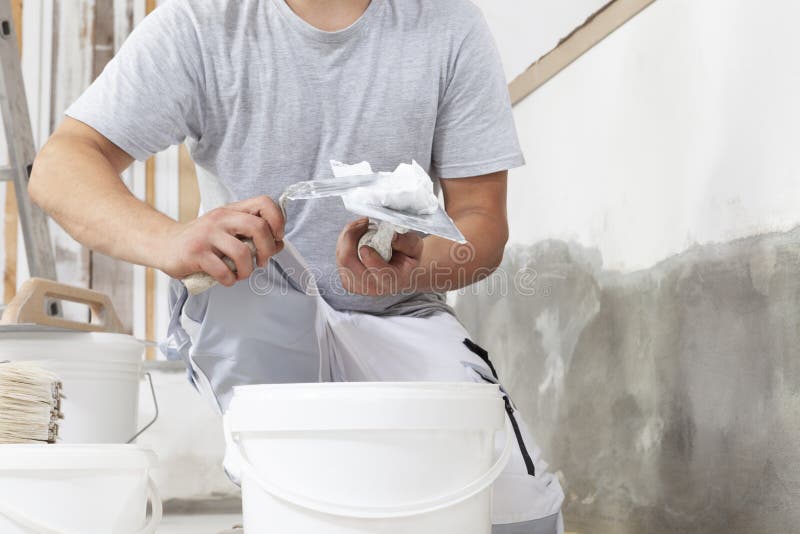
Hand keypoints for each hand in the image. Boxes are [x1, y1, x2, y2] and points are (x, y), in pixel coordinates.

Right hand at [157, 195, 284, 285]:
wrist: (165, 246)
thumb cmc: (202, 241)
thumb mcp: (227, 231)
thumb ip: (251, 235)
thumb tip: (279, 243)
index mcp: (232, 211)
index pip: (264, 203)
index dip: (277, 220)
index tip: (276, 238)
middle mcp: (220, 218)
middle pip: (258, 227)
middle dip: (267, 250)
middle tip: (261, 262)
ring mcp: (207, 234)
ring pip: (242, 252)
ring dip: (247, 270)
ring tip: (240, 274)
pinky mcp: (195, 253)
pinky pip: (223, 270)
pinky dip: (230, 280)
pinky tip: (226, 279)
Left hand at [336, 218, 423, 294]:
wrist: (403, 272)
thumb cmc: (408, 259)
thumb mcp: (415, 247)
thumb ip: (406, 242)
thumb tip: (392, 235)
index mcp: (393, 280)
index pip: (380, 273)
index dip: (371, 257)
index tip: (370, 239)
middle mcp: (373, 287)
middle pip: (349, 263)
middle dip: (351, 237)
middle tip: (363, 222)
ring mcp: (358, 285)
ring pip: (341, 259)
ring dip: (347, 237)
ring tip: (360, 226)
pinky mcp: (349, 280)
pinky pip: (339, 259)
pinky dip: (343, 243)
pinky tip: (354, 235)